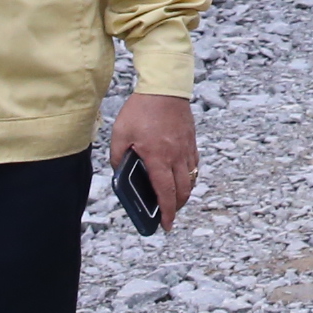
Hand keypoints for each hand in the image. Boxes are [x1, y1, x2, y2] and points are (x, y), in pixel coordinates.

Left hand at [108, 92, 198, 224]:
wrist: (164, 87)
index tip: (166, 225)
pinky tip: (179, 175)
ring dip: (184, 192)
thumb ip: (118, 157)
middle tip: (168, 214)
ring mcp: (186, 148)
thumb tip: (121, 173)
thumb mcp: (120, 135)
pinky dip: (189, 175)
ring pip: (191, 179)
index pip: (165, 192)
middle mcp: (176, 156)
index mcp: (157, 157)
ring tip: (173, 197)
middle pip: (184, 190)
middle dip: (177, 207)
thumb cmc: (141, 109)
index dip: (166, 212)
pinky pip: (194, 165)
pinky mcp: (191, 140)